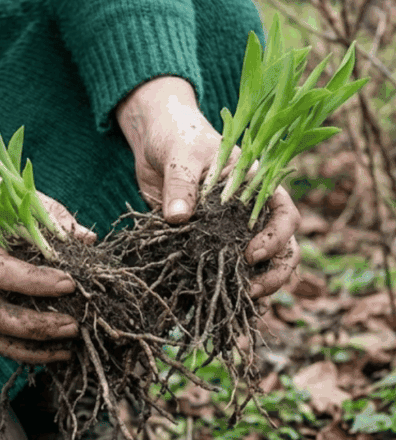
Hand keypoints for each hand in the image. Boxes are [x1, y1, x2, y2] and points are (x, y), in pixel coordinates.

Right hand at [0, 154, 93, 362]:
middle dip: (36, 327)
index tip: (70, 284)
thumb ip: (46, 214)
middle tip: (75, 326)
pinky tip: (47, 350)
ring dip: (29, 349)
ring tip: (67, 349)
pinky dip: (17, 350)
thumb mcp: (3, 191)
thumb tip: (88, 240)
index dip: (35, 282)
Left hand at [115, 76, 300, 298]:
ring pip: (261, 264)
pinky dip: (224, 286)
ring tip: (237, 300)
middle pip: (283, 247)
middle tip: (250, 290)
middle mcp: (251, 211)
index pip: (285, 214)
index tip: (252, 254)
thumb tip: (177, 219)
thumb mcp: (180, 155)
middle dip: (274, 273)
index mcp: (258, 185)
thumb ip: (180, 184)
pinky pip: (225, 268)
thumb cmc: (177, 138)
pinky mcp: (209, 242)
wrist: (154, 143)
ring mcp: (233, 229)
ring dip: (256, 285)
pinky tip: (214, 301)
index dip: (277, 238)